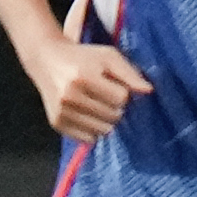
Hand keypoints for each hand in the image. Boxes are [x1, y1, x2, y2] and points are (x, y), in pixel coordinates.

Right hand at [24, 37, 152, 141]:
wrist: (46, 59)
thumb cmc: (83, 57)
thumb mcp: (108, 56)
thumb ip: (130, 73)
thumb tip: (149, 91)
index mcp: (84, 76)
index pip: (121, 98)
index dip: (122, 93)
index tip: (113, 86)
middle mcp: (71, 95)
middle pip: (113, 116)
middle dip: (115, 108)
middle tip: (104, 96)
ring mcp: (62, 111)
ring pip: (102, 131)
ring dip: (105, 121)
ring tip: (96, 106)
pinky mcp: (56, 122)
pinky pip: (87, 139)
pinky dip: (92, 130)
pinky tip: (86, 115)